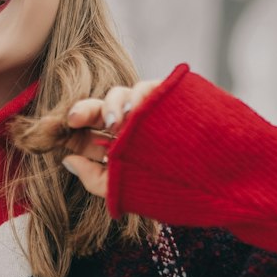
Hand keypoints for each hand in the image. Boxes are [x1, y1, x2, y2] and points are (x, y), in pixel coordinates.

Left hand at [61, 80, 162, 196]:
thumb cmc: (169, 188)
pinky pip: (150, 87)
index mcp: (116, 141)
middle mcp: (131, 122)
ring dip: (115, 105)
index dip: (73, 123)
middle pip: (101, 106)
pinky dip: (142, 96)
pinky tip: (140, 112)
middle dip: (86, 109)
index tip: (62, 127)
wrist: (214, 184)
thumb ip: (94, 179)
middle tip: (76, 118)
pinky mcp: (171, 97)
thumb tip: (67, 160)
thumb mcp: (125, 189)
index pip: (89, 127)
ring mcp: (151, 109)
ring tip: (116, 124)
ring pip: (124, 93)